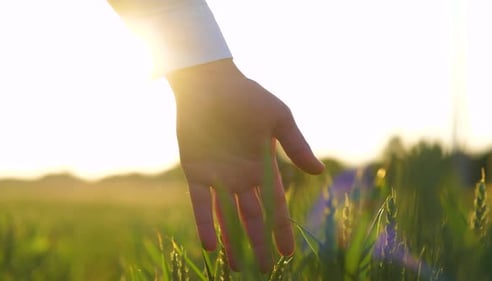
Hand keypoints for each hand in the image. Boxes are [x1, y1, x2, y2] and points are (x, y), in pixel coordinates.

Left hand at [167, 59, 323, 271]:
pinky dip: (205, 223)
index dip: (281, 229)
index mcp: (263, 166)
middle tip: (263, 270)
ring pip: (225, 216)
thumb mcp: (279, 118)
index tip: (288, 253)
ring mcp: (219, 176)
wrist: (210, 84)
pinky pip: (199, 203)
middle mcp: (242, 177)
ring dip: (231, 241)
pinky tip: (210, 246)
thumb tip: (318, 172)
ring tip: (235, 267)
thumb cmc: (247, 96)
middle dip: (258, 244)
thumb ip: (296, 145)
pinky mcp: (196, 171)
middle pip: (252, 218)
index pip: (275, 206)